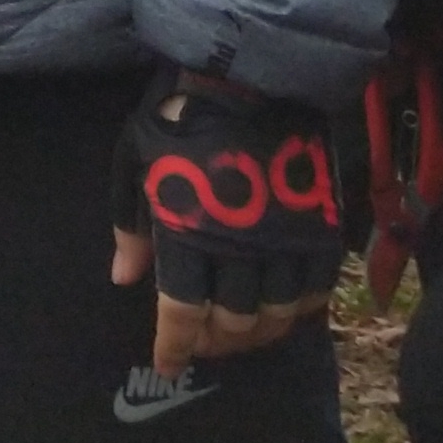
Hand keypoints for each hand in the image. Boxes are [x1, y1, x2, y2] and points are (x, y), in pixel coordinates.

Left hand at [111, 69, 353, 371]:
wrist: (248, 78)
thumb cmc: (177, 116)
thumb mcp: (134, 161)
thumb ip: (130, 224)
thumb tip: (123, 278)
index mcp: (186, 230)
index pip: (181, 311)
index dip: (174, 345)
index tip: (167, 364)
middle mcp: (238, 246)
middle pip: (230, 322)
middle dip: (212, 343)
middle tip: (201, 344)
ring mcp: (284, 241)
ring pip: (274, 315)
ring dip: (254, 336)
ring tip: (238, 337)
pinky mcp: (318, 231)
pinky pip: (315, 292)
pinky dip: (298, 313)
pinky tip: (282, 315)